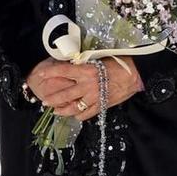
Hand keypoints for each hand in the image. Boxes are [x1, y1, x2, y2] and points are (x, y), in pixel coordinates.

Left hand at [24, 58, 141, 116]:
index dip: (49, 73)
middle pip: (63, 95)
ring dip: (62, 110)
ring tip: (56, 111)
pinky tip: (76, 114)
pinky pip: (86, 114)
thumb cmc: (119, 64)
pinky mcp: (101, 106)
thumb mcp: (99, 60)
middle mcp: (87, 85)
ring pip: (73, 108)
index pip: (62, 71)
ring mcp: (94, 97)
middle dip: (51, 99)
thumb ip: (85, 65)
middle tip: (44, 101)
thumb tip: (72, 66)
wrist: (135, 74)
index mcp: (86, 71)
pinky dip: (79, 115)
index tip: (41, 75)